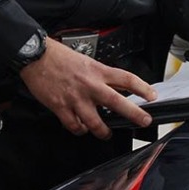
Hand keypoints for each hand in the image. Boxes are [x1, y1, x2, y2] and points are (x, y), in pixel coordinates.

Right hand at [19, 38, 155, 138]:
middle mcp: (89, 85)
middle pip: (117, 102)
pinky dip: (79, 129)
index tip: (152, 96)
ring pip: (95, 122)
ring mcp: (75, 98)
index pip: (126, 79)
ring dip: (103, 131)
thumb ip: (101, 76)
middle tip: (144, 121)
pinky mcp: (60, 107)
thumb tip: (117, 88)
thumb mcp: (87, 62)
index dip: (142, 88)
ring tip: (106, 133)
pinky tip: (81, 128)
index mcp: (97, 71)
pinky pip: (74, 125)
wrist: (36, 56)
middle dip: (134, 114)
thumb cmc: (60, 57)